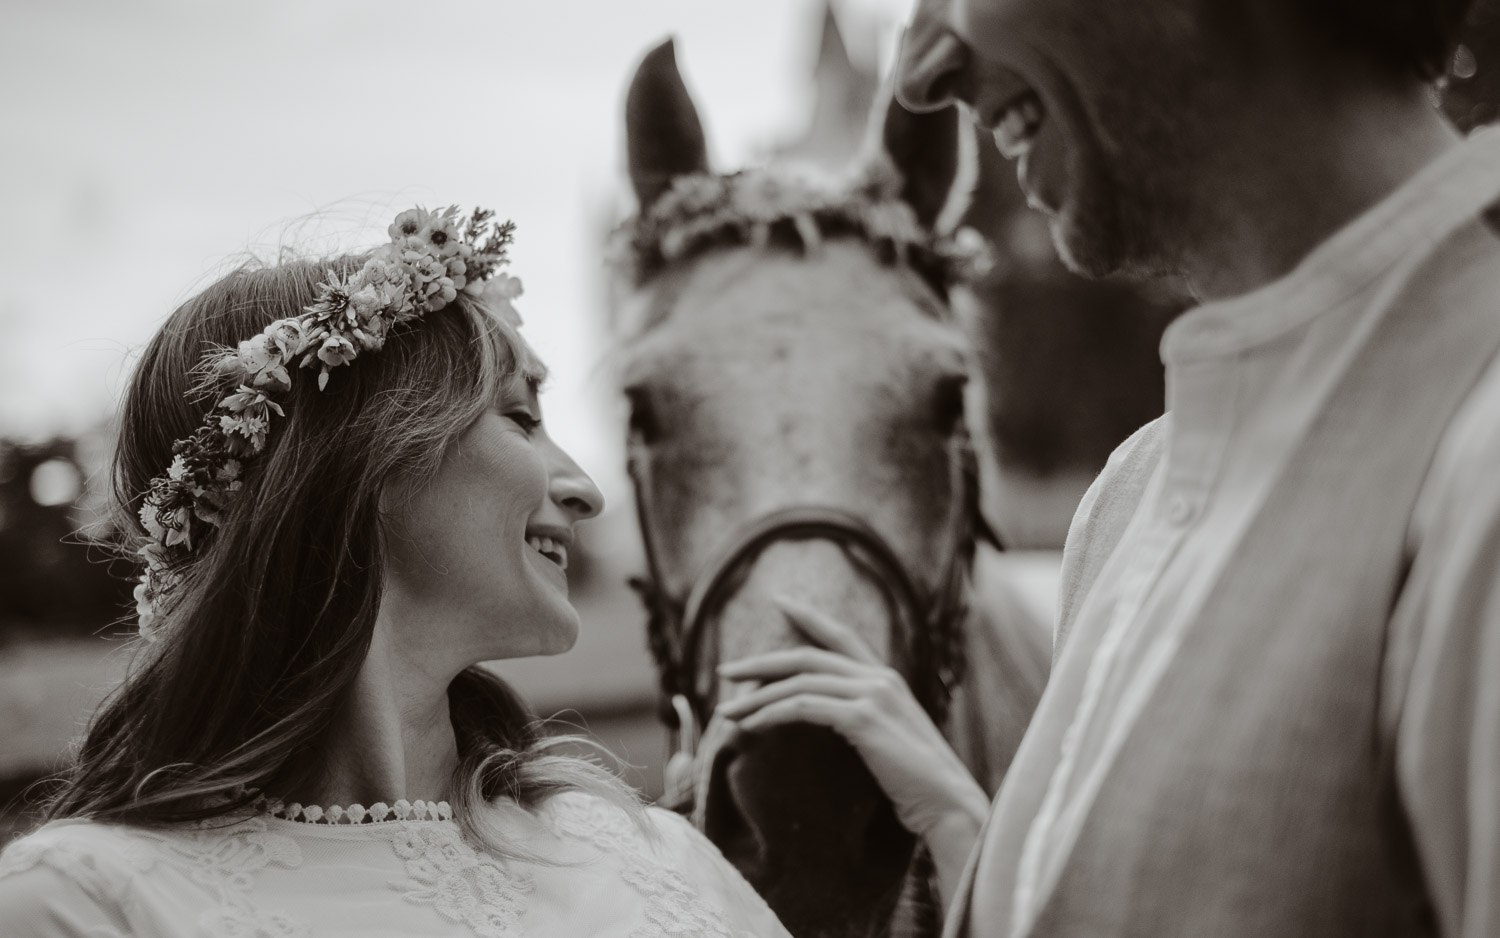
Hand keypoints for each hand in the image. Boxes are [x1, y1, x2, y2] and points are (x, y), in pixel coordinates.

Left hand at [716, 596, 989, 842]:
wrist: (948, 804)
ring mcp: (873, 694)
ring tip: (726, 713)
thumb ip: (864, 718)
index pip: (841, 635)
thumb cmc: (917, 783)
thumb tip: (829, 716)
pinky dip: (771, 714)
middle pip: (806, 657)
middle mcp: (879, 677)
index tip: (778, 601)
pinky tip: (751, 726)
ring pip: (799, 682)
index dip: (808, 616)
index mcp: (886, 678)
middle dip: (760, 662)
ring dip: (756, 696)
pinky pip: (803, 707)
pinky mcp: (863, 718)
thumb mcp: (888, 739)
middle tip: (725, 671)